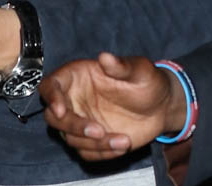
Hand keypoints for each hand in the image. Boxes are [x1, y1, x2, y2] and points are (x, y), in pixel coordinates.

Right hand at [40, 52, 184, 161]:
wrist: (160, 105)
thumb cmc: (146, 80)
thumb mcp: (138, 69)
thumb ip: (120, 65)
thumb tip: (104, 57)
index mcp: (77, 76)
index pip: (51, 85)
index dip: (51, 97)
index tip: (61, 109)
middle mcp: (74, 100)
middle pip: (53, 117)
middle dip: (73, 126)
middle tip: (99, 130)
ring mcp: (81, 121)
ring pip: (70, 139)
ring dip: (94, 143)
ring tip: (123, 140)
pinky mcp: (91, 140)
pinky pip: (87, 153)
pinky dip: (102, 153)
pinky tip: (122, 145)